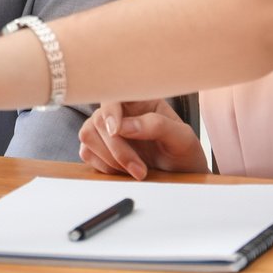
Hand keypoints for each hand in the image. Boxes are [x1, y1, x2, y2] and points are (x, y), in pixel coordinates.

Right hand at [79, 99, 207, 177]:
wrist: (183, 177)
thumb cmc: (185, 154)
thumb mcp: (182, 138)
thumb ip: (157, 125)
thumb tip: (124, 126)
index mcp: (141, 101)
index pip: (114, 94)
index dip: (110, 111)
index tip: (117, 131)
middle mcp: (121, 112)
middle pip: (98, 120)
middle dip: (117, 149)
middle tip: (140, 170)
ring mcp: (107, 130)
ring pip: (88, 135)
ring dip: (110, 159)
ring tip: (136, 171)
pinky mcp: (99, 149)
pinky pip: (86, 153)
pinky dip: (104, 166)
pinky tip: (124, 172)